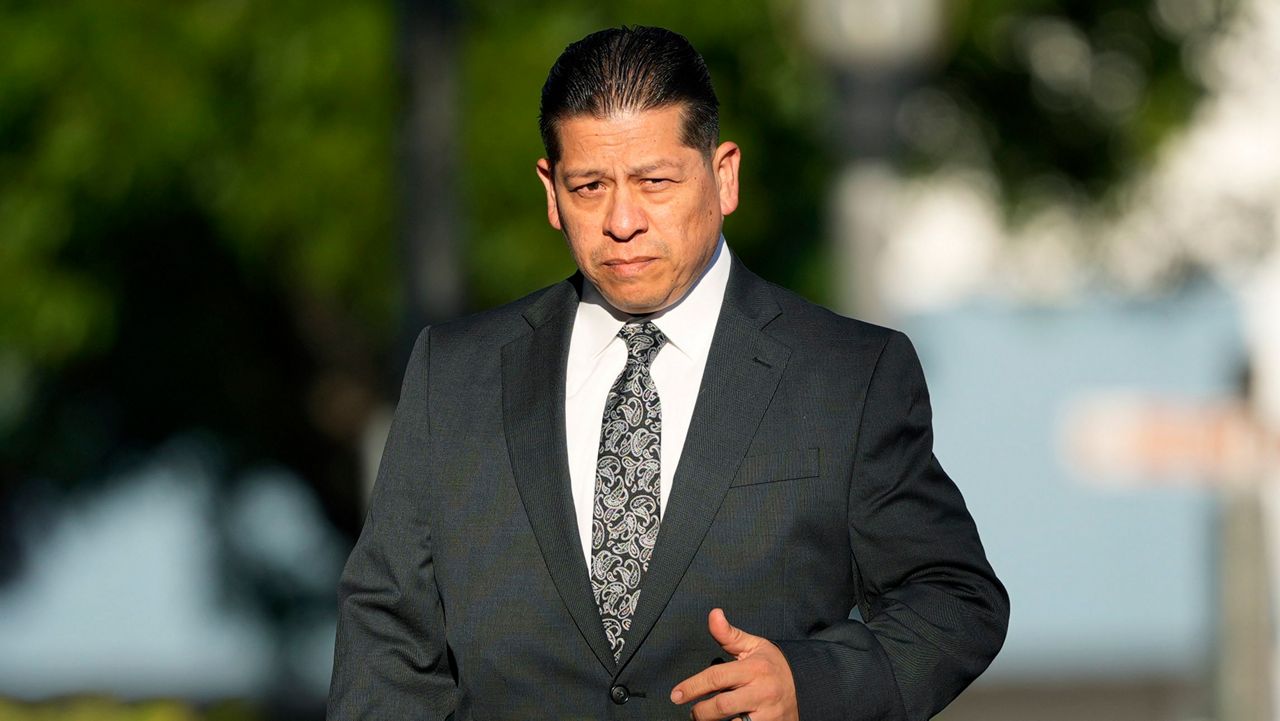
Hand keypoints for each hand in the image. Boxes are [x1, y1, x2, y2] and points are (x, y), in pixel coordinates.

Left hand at [670, 608, 798, 720]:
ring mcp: (768, 714)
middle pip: (722, 706)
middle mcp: (761, 691)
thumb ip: (729, 634)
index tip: (676, 695)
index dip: (693, 686)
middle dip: (701, 712)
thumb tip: (713, 614)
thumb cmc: (772, 665)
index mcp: (754, 668)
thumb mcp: (754, 646)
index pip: (717, 677)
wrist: (807, 687)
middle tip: (693, 713)